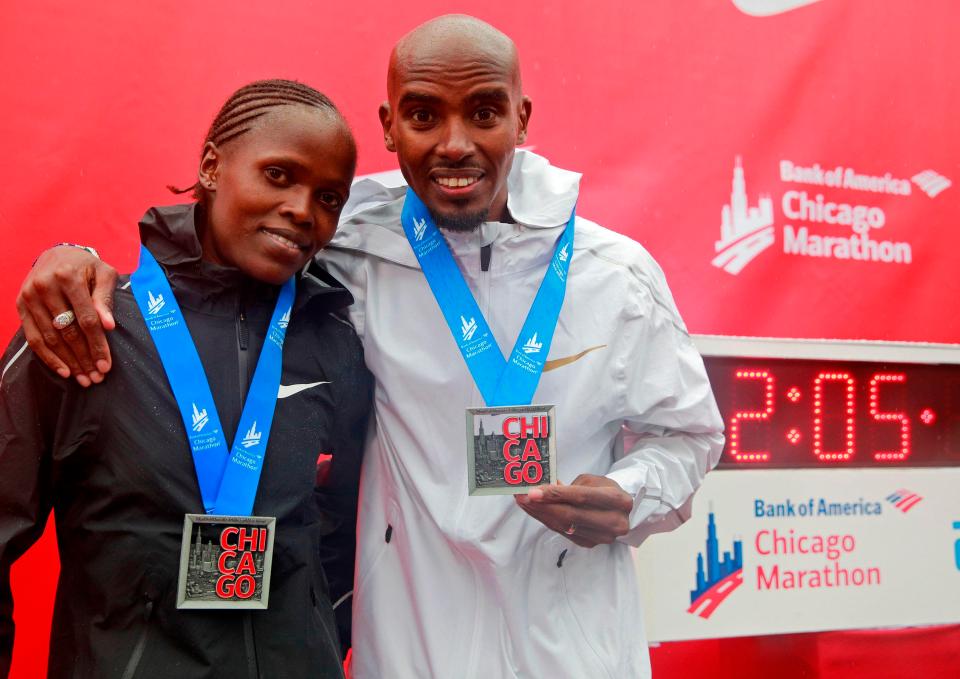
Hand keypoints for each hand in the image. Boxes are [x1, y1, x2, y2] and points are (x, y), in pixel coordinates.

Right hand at [16, 245, 116, 385]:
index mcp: (68, 277)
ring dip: (68, 362)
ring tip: (83, 378)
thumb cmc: (86, 266)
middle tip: (96, 377)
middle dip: (84, 358)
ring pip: (51, 338)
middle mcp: (45, 287)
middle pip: (67, 332)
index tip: (106, 365)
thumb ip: (105, 298)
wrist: (56, 254)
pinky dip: (48, 357)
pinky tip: (63, 371)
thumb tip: (109, 325)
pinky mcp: (21, 305)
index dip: (97, 344)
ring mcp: (29, 297)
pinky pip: (33, 338)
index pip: (86, 319)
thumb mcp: (103, 274)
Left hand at [515, 474, 633, 547]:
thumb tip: (542, 489)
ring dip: (540, 514)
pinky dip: (547, 521)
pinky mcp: (591, 544)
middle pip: (570, 515)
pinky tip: (536, 512)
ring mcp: (602, 536)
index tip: (533, 492)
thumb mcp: (594, 481)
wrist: (621, 511)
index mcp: (618, 500)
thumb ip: (571, 486)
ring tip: (524, 503)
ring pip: (564, 526)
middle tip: (522, 498)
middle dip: (542, 506)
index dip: (556, 494)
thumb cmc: (605, 490)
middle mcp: (613, 521)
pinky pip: (563, 532)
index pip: (581, 497)